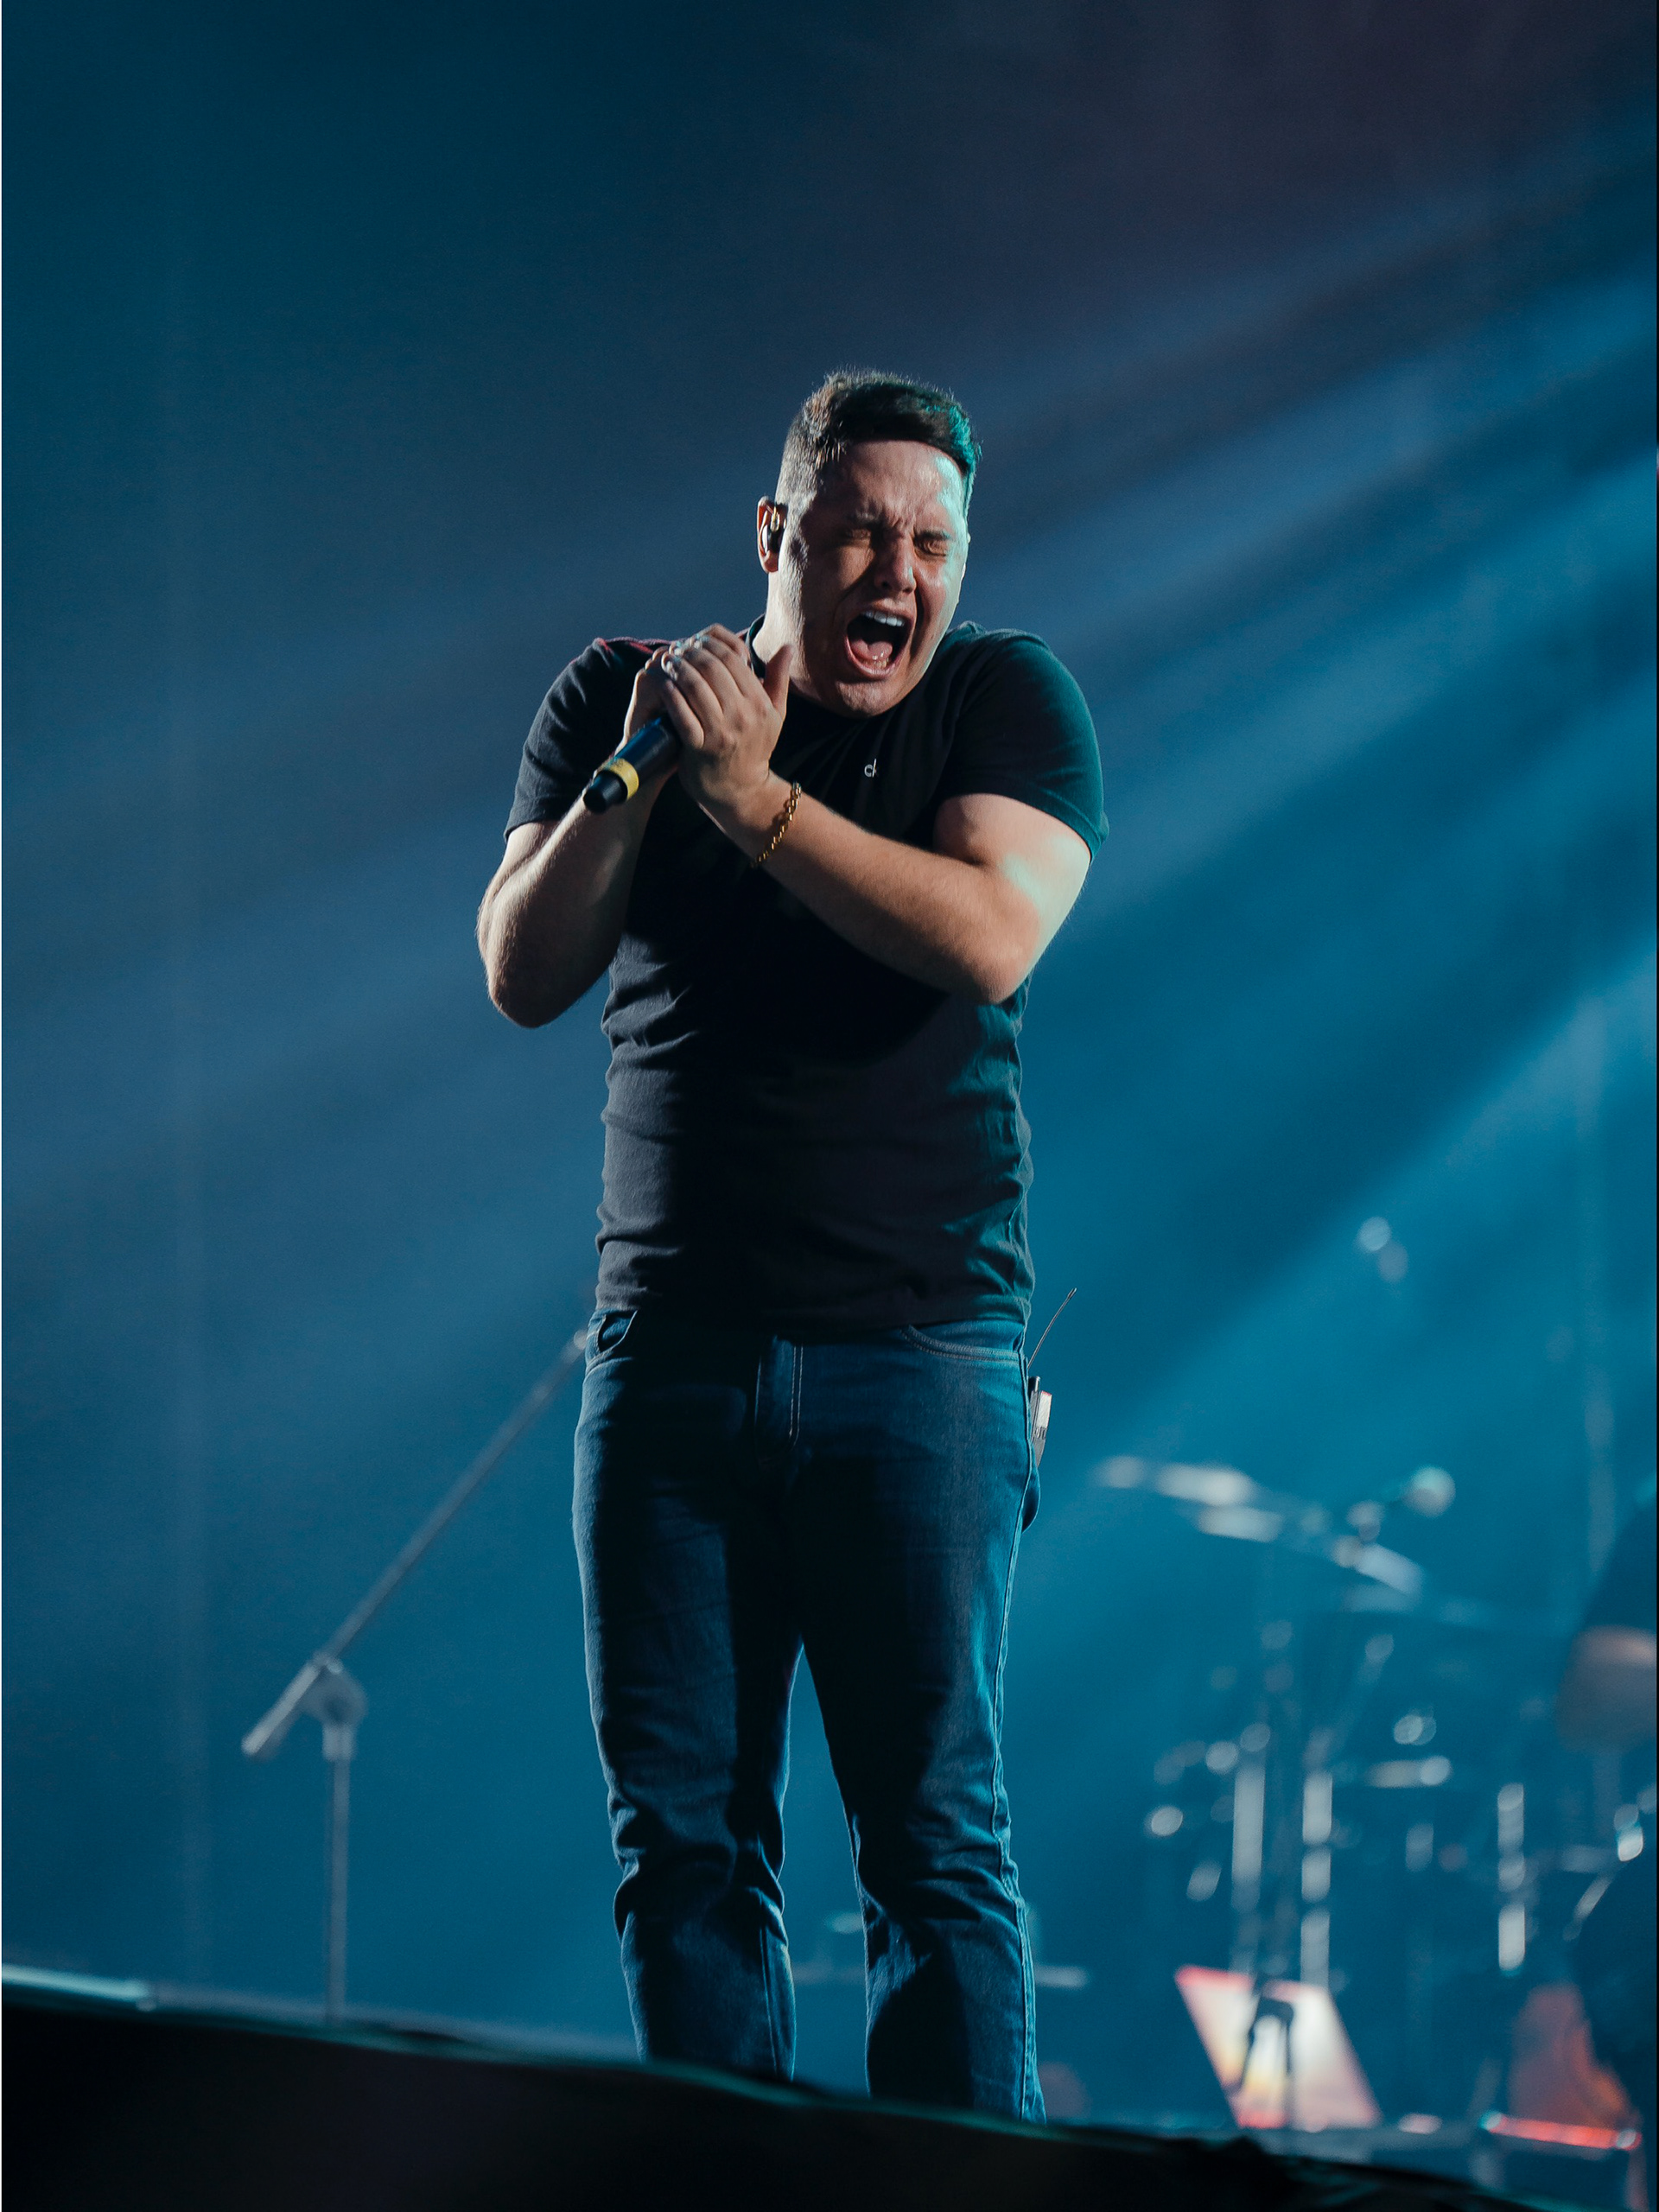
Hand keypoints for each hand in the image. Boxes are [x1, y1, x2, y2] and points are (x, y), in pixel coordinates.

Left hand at [653, 625, 792, 833]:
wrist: (740, 790)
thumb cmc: (755, 747)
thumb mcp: (775, 714)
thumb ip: (778, 678)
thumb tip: (786, 647)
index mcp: (760, 703)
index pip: (733, 659)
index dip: (710, 645)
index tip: (696, 641)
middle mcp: (743, 716)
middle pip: (711, 668)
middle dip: (690, 652)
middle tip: (678, 648)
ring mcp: (721, 732)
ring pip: (694, 686)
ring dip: (676, 668)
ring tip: (667, 661)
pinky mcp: (700, 747)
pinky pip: (681, 712)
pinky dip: (669, 693)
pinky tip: (662, 684)